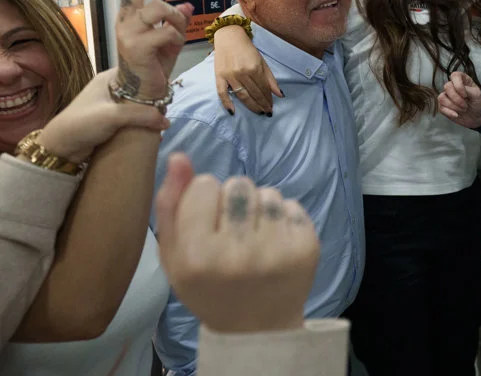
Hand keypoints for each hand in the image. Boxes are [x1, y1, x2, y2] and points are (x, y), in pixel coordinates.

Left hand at [35, 69, 169, 163]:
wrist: (60, 148)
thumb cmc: (82, 123)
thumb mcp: (113, 115)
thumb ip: (141, 115)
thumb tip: (166, 121)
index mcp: (109, 78)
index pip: (137, 71)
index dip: (154, 77)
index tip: (168, 87)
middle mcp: (111, 89)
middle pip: (140, 90)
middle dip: (153, 99)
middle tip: (166, 108)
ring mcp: (112, 106)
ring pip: (138, 107)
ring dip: (148, 115)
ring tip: (161, 122)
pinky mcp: (112, 122)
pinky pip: (133, 120)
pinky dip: (142, 125)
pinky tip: (152, 132)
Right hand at [115, 0, 193, 98]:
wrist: (142, 93)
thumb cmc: (154, 65)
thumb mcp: (169, 40)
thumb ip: (174, 21)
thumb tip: (186, 5)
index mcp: (130, 15)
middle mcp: (124, 19)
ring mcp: (128, 32)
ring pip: (162, 9)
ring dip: (175, 22)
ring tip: (173, 38)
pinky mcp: (137, 46)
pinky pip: (169, 32)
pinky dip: (176, 39)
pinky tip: (169, 51)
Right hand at [155, 153, 319, 332]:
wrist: (256, 327)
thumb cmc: (208, 287)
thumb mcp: (175, 255)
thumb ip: (170, 205)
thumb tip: (179, 156)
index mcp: (199, 255)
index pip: (204, 184)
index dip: (205, 201)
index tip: (208, 225)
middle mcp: (239, 252)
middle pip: (238, 183)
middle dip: (234, 200)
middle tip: (234, 232)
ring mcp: (278, 250)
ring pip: (267, 192)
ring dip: (261, 207)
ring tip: (256, 238)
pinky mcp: (307, 247)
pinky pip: (292, 205)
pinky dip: (284, 218)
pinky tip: (276, 244)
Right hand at [213, 23, 280, 114]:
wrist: (229, 36)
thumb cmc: (247, 49)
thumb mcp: (262, 61)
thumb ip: (270, 79)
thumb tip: (279, 95)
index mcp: (254, 68)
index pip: (263, 88)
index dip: (268, 99)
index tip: (271, 107)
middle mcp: (242, 73)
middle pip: (254, 94)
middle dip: (262, 104)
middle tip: (267, 112)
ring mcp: (230, 75)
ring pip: (242, 95)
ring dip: (251, 106)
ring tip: (258, 112)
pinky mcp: (219, 76)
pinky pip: (222, 93)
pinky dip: (227, 103)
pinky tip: (233, 112)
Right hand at [437, 71, 480, 128]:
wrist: (476, 117)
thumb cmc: (477, 103)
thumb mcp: (477, 95)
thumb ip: (468, 90)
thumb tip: (458, 89)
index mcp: (462, 80)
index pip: (455, 75)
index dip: (458, 85)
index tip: (465, 95)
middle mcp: (452, 86)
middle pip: (447, 87)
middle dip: (457, 98)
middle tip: (466, 105)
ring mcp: (446, 95)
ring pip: (442, 97)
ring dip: (453, 106)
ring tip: (463, 110)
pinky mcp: (443, 106)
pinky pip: (440, 107)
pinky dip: (449, 112)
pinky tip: (457, 115)